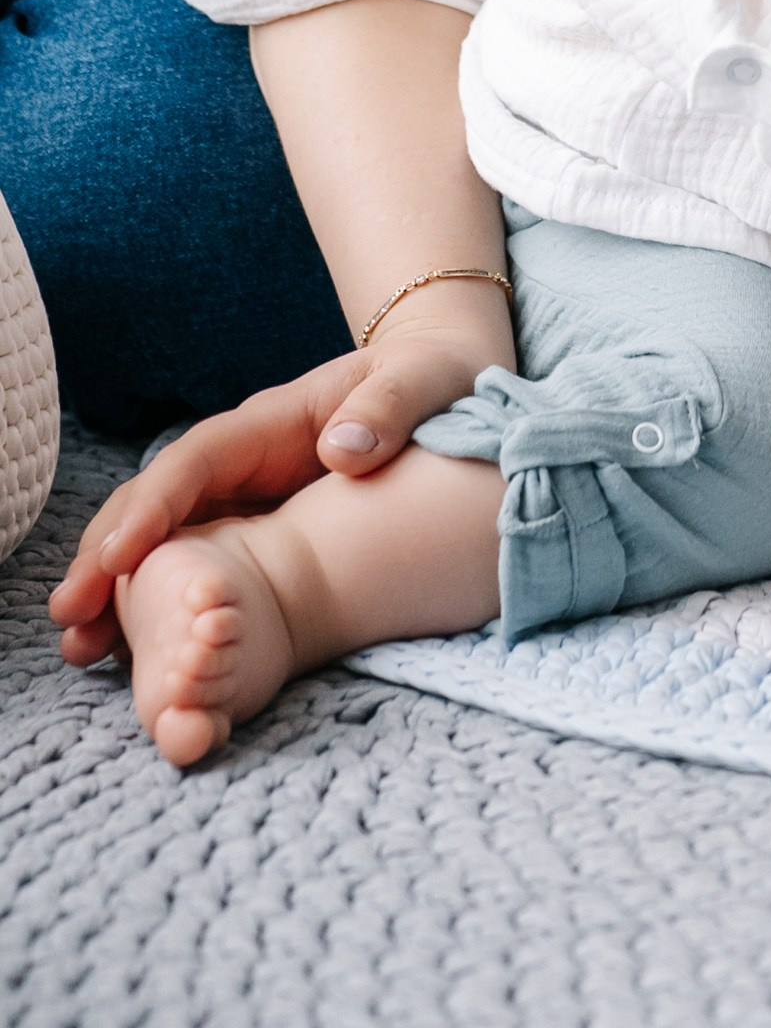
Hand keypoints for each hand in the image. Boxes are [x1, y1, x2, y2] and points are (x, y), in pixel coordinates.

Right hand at [47, 292, 511, 668]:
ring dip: (118, 587)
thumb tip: (343, 448)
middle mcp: (242, 458)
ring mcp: (242, 495)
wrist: (443, 382)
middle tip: (71, 614)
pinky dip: (158, 601)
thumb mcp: (424, 381)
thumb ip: (388, 408)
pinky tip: (127, 649)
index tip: (120, 553)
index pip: (196, 460)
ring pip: (164, 538)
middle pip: (158, 502)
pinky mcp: (253, 529)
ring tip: (81, 646)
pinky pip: (193, 562)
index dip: (155, 505)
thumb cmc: (433, 378)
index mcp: (272, 421)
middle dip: (110, 553)